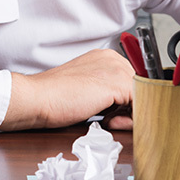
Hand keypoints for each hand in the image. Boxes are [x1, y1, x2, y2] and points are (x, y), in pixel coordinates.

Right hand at [0, 49, 133, 130]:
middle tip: (110, 120)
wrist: (38, 98)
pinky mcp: (117, 83)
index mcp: (103, 58)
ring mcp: (116, 69)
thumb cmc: (53, 97)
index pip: (130, 81)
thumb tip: (122, 110)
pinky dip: (130, 119)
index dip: (125, 102)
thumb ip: (105, 94)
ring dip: (129, 115)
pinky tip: (109, 122)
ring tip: (108, 121)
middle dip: (129, 109)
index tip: (113, 115)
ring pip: (142, 97)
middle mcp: (112, 59)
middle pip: (139, 88)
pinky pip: (140, 104)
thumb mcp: (85, 90)